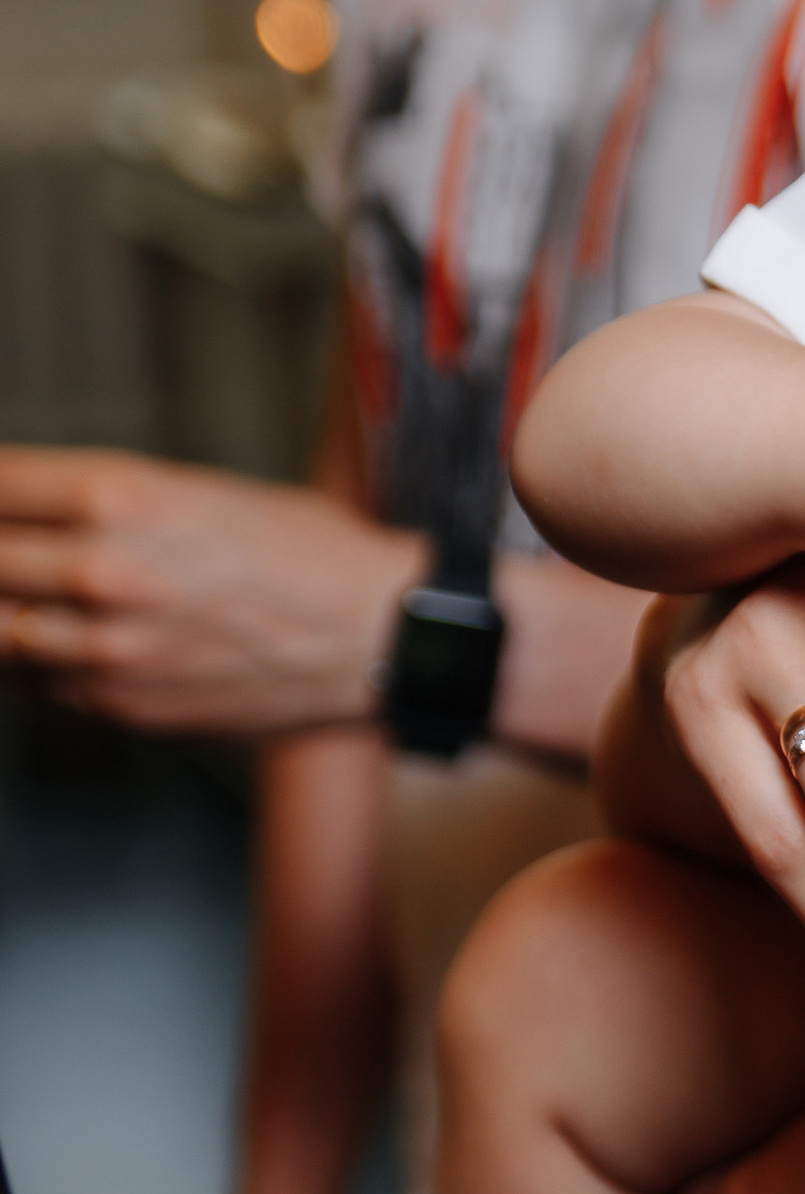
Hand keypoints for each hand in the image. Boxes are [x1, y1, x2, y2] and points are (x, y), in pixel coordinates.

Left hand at [0, 449, 421, 737]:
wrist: (378, 637)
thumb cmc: (308, 554)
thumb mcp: (204, 490)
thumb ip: (107, 502)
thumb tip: (30, 511)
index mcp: (123, 497)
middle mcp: (103, 571)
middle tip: (10, 544)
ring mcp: (107, 647)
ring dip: (5, 606)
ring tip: (25, 593)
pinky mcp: (121, 703)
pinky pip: (36, 681)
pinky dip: (35, 658)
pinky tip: (60, 638)